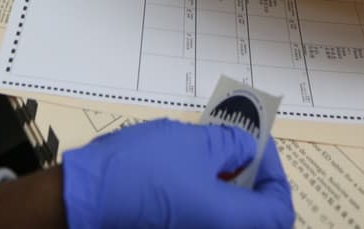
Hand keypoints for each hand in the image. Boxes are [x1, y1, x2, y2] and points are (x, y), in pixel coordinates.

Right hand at [61, 120, 293, 228]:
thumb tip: (245, 149)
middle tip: (238, 152)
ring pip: (228, 221)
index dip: (275, 174)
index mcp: (231, 222)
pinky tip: (191, 177)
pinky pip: (205, 222)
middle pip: (257, 220)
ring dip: (229, 192)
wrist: (83, 200)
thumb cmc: (141, 169)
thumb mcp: (193, 143)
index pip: (279, 210)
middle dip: (252, 184)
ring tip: (212, 159)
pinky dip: (208, 202)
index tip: (258, 146)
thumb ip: (230, 145)